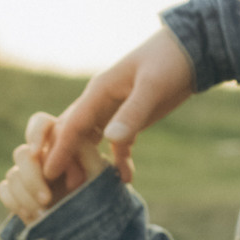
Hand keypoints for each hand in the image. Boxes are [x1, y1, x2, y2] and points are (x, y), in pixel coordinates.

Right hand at [0, 112, 108, 226]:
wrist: (92, 226)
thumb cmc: (100, 195)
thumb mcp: (100, 173)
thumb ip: (83, 154)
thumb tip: (50, 155)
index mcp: (61, 143)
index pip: (40, 124)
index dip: (33, 134)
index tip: (35, 152)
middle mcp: (41, 155)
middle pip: (22, 153)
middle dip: (32, 178)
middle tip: (47, 200)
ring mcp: (27, 173)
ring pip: (12, 174)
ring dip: (25, 195)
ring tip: (43, 214)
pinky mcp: (17, 192)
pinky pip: (4, 189)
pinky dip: (14, 202)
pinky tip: (31, 216)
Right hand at [43, 27, 194, 185]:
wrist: (191, 49)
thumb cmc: (169, 61)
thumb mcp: (152, 87)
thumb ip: (132, 113)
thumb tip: (110, 140)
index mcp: (98, 91)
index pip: (72, 124)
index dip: (60, 149)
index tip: (48, 173)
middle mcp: (100, 102)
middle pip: (75, 135)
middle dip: (68, 160)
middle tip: (68, 188)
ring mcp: (114, 110)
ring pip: (92, 141)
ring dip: (90, 163)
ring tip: (89, 190)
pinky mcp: (131, 119)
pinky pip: (118, 144)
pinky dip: (119, 161)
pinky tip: (126, 179)